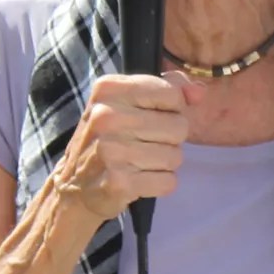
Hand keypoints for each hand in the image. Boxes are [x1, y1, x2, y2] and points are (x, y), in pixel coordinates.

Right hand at [50, 73, 189, 227]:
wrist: (74, 185)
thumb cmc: (108, 137)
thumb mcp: (128, 102)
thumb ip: (168, 89)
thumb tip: (199, 92)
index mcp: (108, 89)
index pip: (171, 93)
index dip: (170, 108)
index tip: (150, 117)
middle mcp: (106, 116)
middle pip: (178, 126)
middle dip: (170, 139)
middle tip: (144, 144)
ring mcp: (111, 151)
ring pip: (175, 156)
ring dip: (164, 163)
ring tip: (140, 162)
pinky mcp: (119, 182)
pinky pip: (168, 182)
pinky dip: (159, 184)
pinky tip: (139, 180)